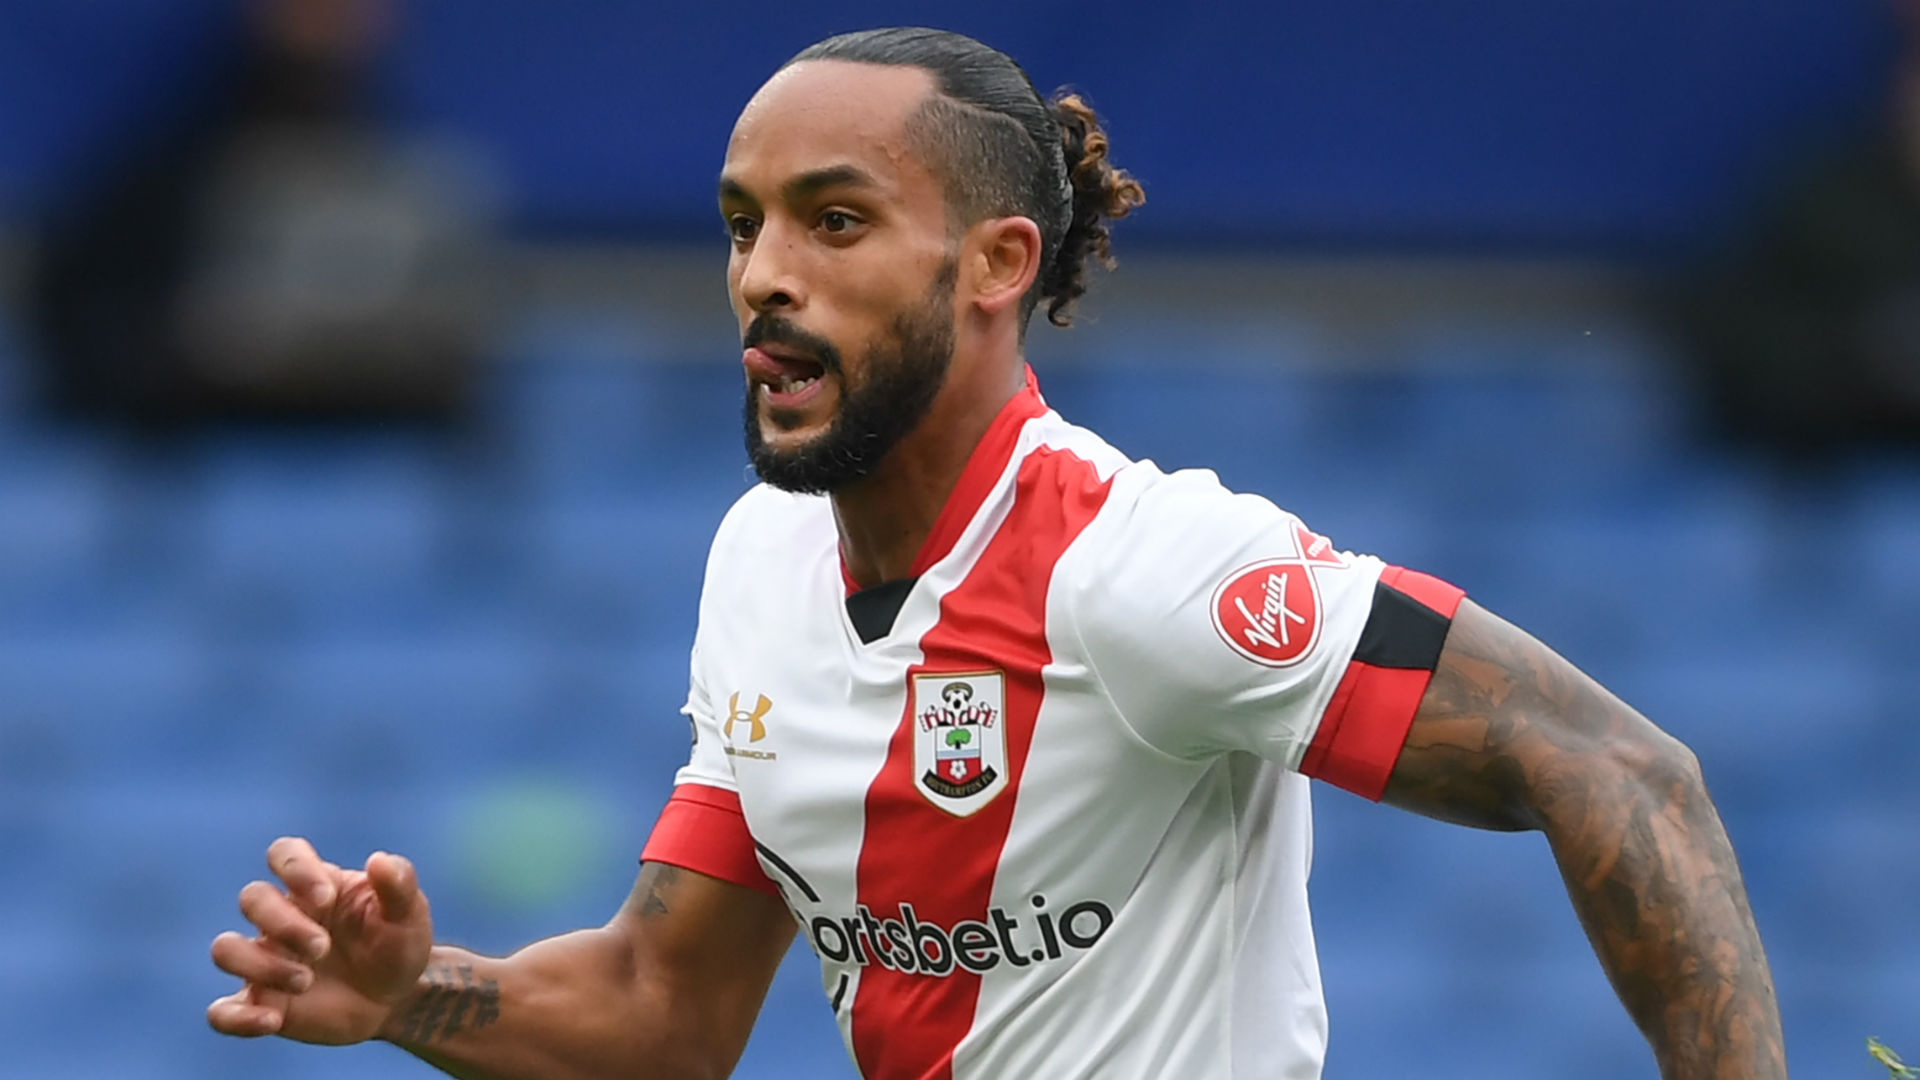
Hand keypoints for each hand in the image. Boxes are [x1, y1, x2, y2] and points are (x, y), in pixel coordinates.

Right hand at [207, 838, 433, 1043]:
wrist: (398, 999)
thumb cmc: (398, 944)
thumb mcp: (409, 915)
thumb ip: (399, 884)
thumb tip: (379, 860)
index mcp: (316, 886)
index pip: (284, 854)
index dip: (295, 869)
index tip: (326, 899)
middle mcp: (282, 918)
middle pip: (253, 898)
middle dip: (285, 923)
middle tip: (322, 949)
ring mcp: (266, 960)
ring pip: (225, 949)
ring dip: (260, 965)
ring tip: (305, 981)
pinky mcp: (261, 1003)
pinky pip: (222, 1011)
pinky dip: (236, 1018)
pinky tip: (272, 1021)